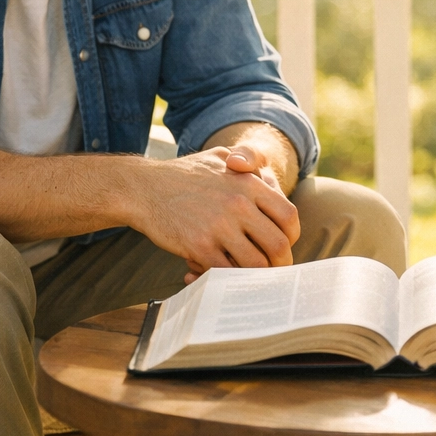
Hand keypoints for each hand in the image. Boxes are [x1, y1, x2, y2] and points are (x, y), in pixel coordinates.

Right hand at [128, 147, 301, 283]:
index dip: (291, 236)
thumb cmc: (185, 174)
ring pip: (255, 264)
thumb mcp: (221, 157)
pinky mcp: (199, 246)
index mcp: (249, 184)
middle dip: (280, 264)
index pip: (288, 216)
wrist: (144, 187)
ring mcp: (219, 227)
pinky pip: (225, 272)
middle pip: (278, 246)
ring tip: (245, 275)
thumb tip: (272, 182)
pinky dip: (226, 278)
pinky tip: (215, 273)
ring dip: (254, 275)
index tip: (284, 244)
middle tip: (271, 270)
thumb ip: (249, 164)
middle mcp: (238, 204)